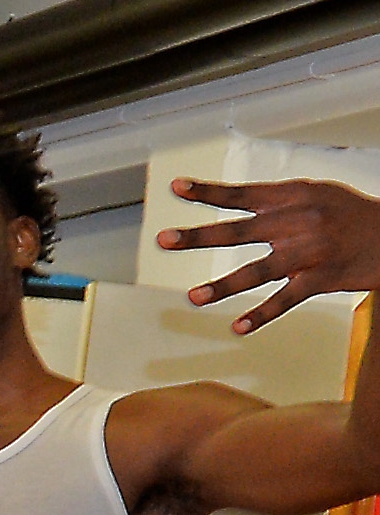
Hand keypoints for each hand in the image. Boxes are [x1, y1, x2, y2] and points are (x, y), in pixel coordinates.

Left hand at [158, 177, 379, 333]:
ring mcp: (310, 251)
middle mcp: (299, 221)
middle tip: (164, 239)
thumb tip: (239, 200)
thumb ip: (278, 201)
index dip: (208, 191)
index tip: (176, 188)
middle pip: (240, 229)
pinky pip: (286, 299)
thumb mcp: (317, 195)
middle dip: (199, 236)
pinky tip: (238, 326)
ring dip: (224, 285)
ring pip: (259, 269)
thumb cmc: (350, 215)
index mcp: (294, 197)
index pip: (243, 194)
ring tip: (194, 297)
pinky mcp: (322, 278)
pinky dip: (261, 314)